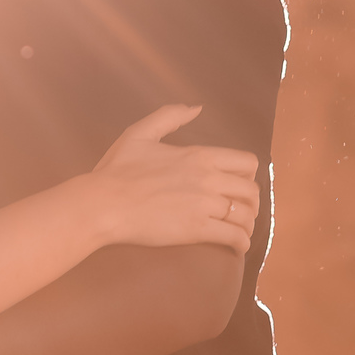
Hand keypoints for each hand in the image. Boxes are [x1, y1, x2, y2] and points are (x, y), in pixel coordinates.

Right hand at [92, 106, 259, 252]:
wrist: (103, 203)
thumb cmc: (117, 170)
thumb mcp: (140, 133)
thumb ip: (170, 116)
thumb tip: (196, 107)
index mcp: (200, 156)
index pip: (247, 163)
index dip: (247, 176)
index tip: (237, 186)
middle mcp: (208, 178)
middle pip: (251, 191)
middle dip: (250, 203)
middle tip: (239, 212)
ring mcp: (204, 205)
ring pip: (246, 215)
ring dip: (247, 225)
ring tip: (239, 231)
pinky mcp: (197, 230)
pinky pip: (234, 236)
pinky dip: (241, 243)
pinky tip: (236, 247)